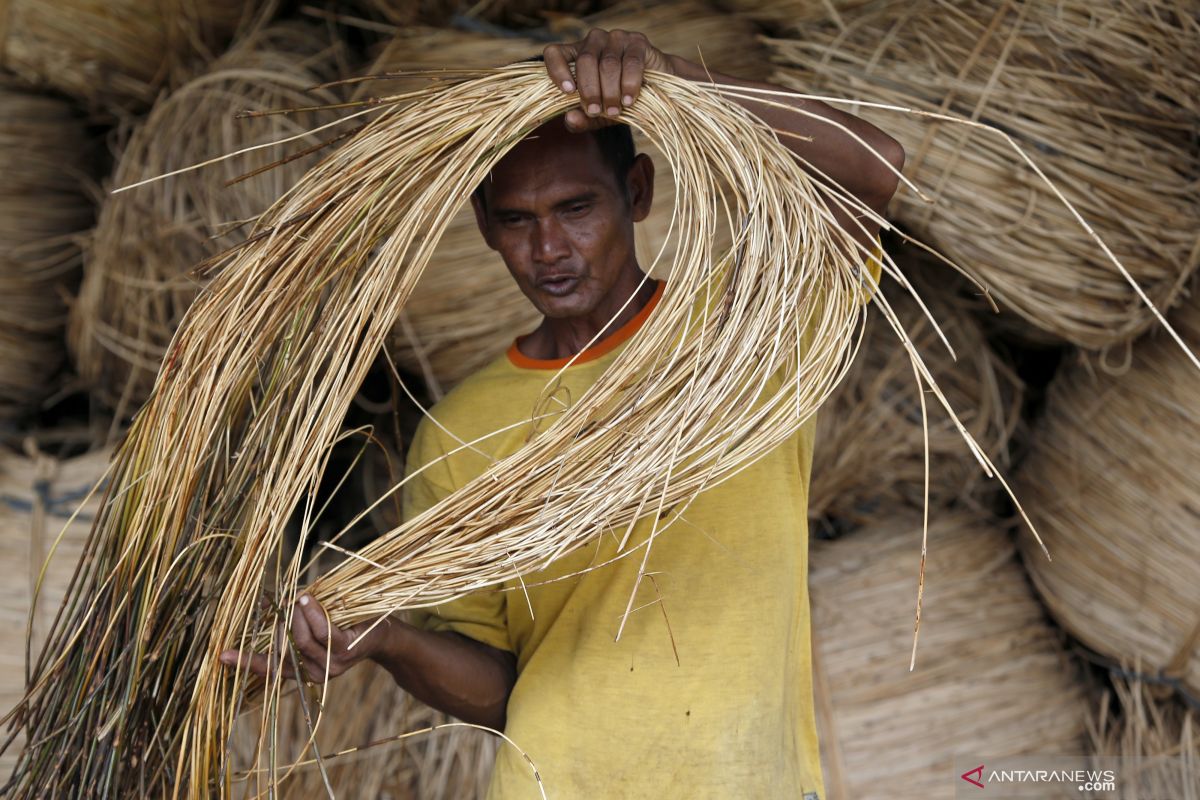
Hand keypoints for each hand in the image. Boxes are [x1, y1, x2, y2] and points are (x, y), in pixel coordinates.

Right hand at [218, 594, 379, 683]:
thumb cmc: (345, 624)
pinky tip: (307, 599)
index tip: (222, 655)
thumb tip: (269, 603)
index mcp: (302, 671)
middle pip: (283, 646)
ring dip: (296, 614)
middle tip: (282, 599)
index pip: (269, 669)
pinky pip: (323, 631)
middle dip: (280, 620)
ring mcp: (331, 664)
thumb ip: (293, 623)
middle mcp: (314, 672)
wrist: (384, 634)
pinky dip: (312, 612)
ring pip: (301, 638)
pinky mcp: (346, 650)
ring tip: (298, 596)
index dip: (246, 662)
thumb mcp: (316, 626)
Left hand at [543, 29, 676, 132]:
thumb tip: (570, 119)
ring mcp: (616, 38)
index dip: (557, 70)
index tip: (568, 92)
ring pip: (608, 64)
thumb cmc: (621, 100)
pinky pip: (630, 62)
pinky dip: (629, 84)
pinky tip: (628, 100)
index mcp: (576, 55)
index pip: (554, 53)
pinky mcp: (637, 41)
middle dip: (590, 90)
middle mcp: (593, 41)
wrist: (657, 91)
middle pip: (585, 61)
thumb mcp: (599, 114)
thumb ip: (584, 118)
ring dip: (610, 91)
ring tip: (614, 111)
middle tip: (596, 111)